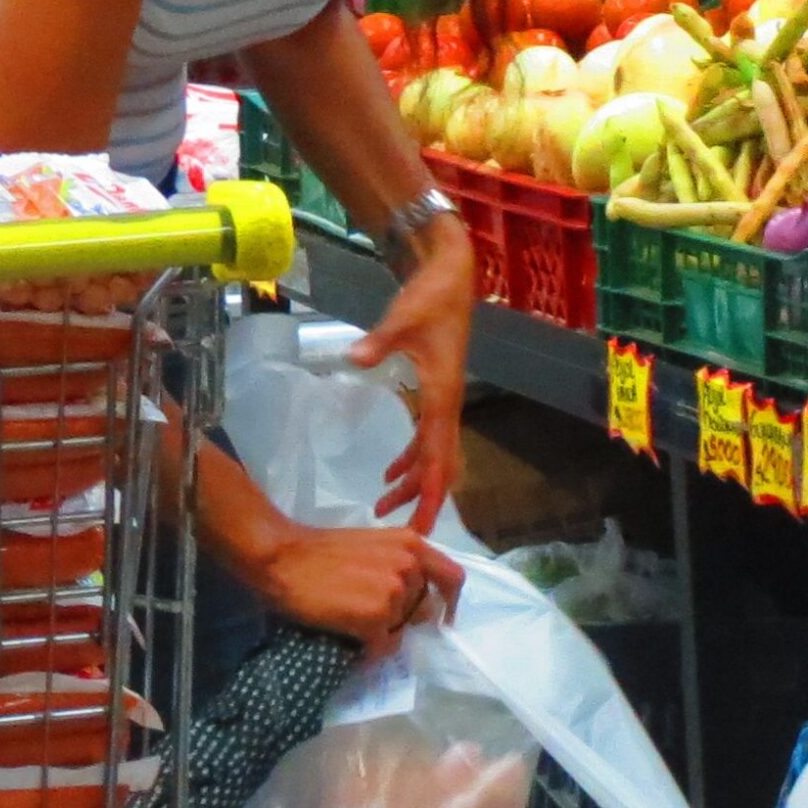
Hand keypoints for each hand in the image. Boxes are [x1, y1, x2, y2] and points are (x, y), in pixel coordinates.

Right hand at [257, 522, 465, 647]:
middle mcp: (410, 566)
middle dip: (404, 619)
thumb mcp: (374, 545)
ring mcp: (394, 593)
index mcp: (412, 544)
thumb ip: (401, 563)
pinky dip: (370, 651)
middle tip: (377, 620)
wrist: (283, 557)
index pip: (452, 577)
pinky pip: (384, 647)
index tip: (443, 619)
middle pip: (424, 608)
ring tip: (354, 621)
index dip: (451, 602)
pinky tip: (352, 640)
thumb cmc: (321, 551)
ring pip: (402, 628)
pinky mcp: (375, 618)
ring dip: (383, 632)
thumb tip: (414, 596)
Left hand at [352, 216, 473, 534]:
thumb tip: (356, 358)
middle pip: (439, 465)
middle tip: (401, 533)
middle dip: (421, 499)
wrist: (450, 274)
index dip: (430, 496)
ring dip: (412, 482)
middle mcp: (447, 404)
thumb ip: (380, 341)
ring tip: (382, 506)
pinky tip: (389, 471)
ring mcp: (443, 399)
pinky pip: (427, 437)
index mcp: (443, 395)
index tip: (419, 528)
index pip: (439, 458)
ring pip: (433, 454)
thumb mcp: (402, 318)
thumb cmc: (431, 296)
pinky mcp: (435, 390)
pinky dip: (410, 458)